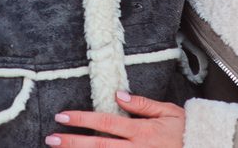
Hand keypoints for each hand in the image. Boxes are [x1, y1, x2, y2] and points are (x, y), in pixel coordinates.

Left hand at [45, 91, 184, 146]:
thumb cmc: (186, 131)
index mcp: (141, 130)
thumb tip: (120, 95)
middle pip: (98, 145)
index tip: (63, 116)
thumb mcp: (169, 111)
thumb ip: (144, 104)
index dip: (83, 119)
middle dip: (73, 142)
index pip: (106, 123)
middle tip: (51, 138)